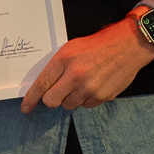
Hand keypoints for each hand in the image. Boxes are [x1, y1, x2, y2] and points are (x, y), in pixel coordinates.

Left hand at [19, 17, 153, 112]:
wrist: (128, 46)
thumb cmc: (98, 45)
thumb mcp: (72, 48)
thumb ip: (57, 67)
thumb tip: (44, 86)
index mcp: (65, 59)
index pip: (42, 84)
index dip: (31, 98)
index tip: (26, 108)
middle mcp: (76, 75)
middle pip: (52, 101)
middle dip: (52, 99)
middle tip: (58, 92)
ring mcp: (90, 88)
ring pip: (69, 105)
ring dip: (71, 98)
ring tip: (81, 83)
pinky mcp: (102, 96)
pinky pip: (86, 105)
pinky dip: (86, 99)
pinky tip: (93, 85)